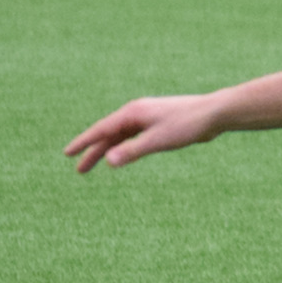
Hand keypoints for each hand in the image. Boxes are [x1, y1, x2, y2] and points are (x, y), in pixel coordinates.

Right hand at [65, 94, 224, 172]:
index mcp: (132, 113)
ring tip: (95, 165)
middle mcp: (136, 112)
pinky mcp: (158, 123)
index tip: (67, 153)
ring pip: (121, 136)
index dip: (83, 143)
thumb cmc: (187, 125)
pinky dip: (123, 147)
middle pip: (108, 134)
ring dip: (108, 150)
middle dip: (93, 151)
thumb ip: (132, 151)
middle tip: (79, 169)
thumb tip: (108, 160)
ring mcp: (147, 117)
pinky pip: (133, 136)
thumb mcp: (158, 141)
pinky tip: (121, 155)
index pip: (101, 130)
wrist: (213, 114)